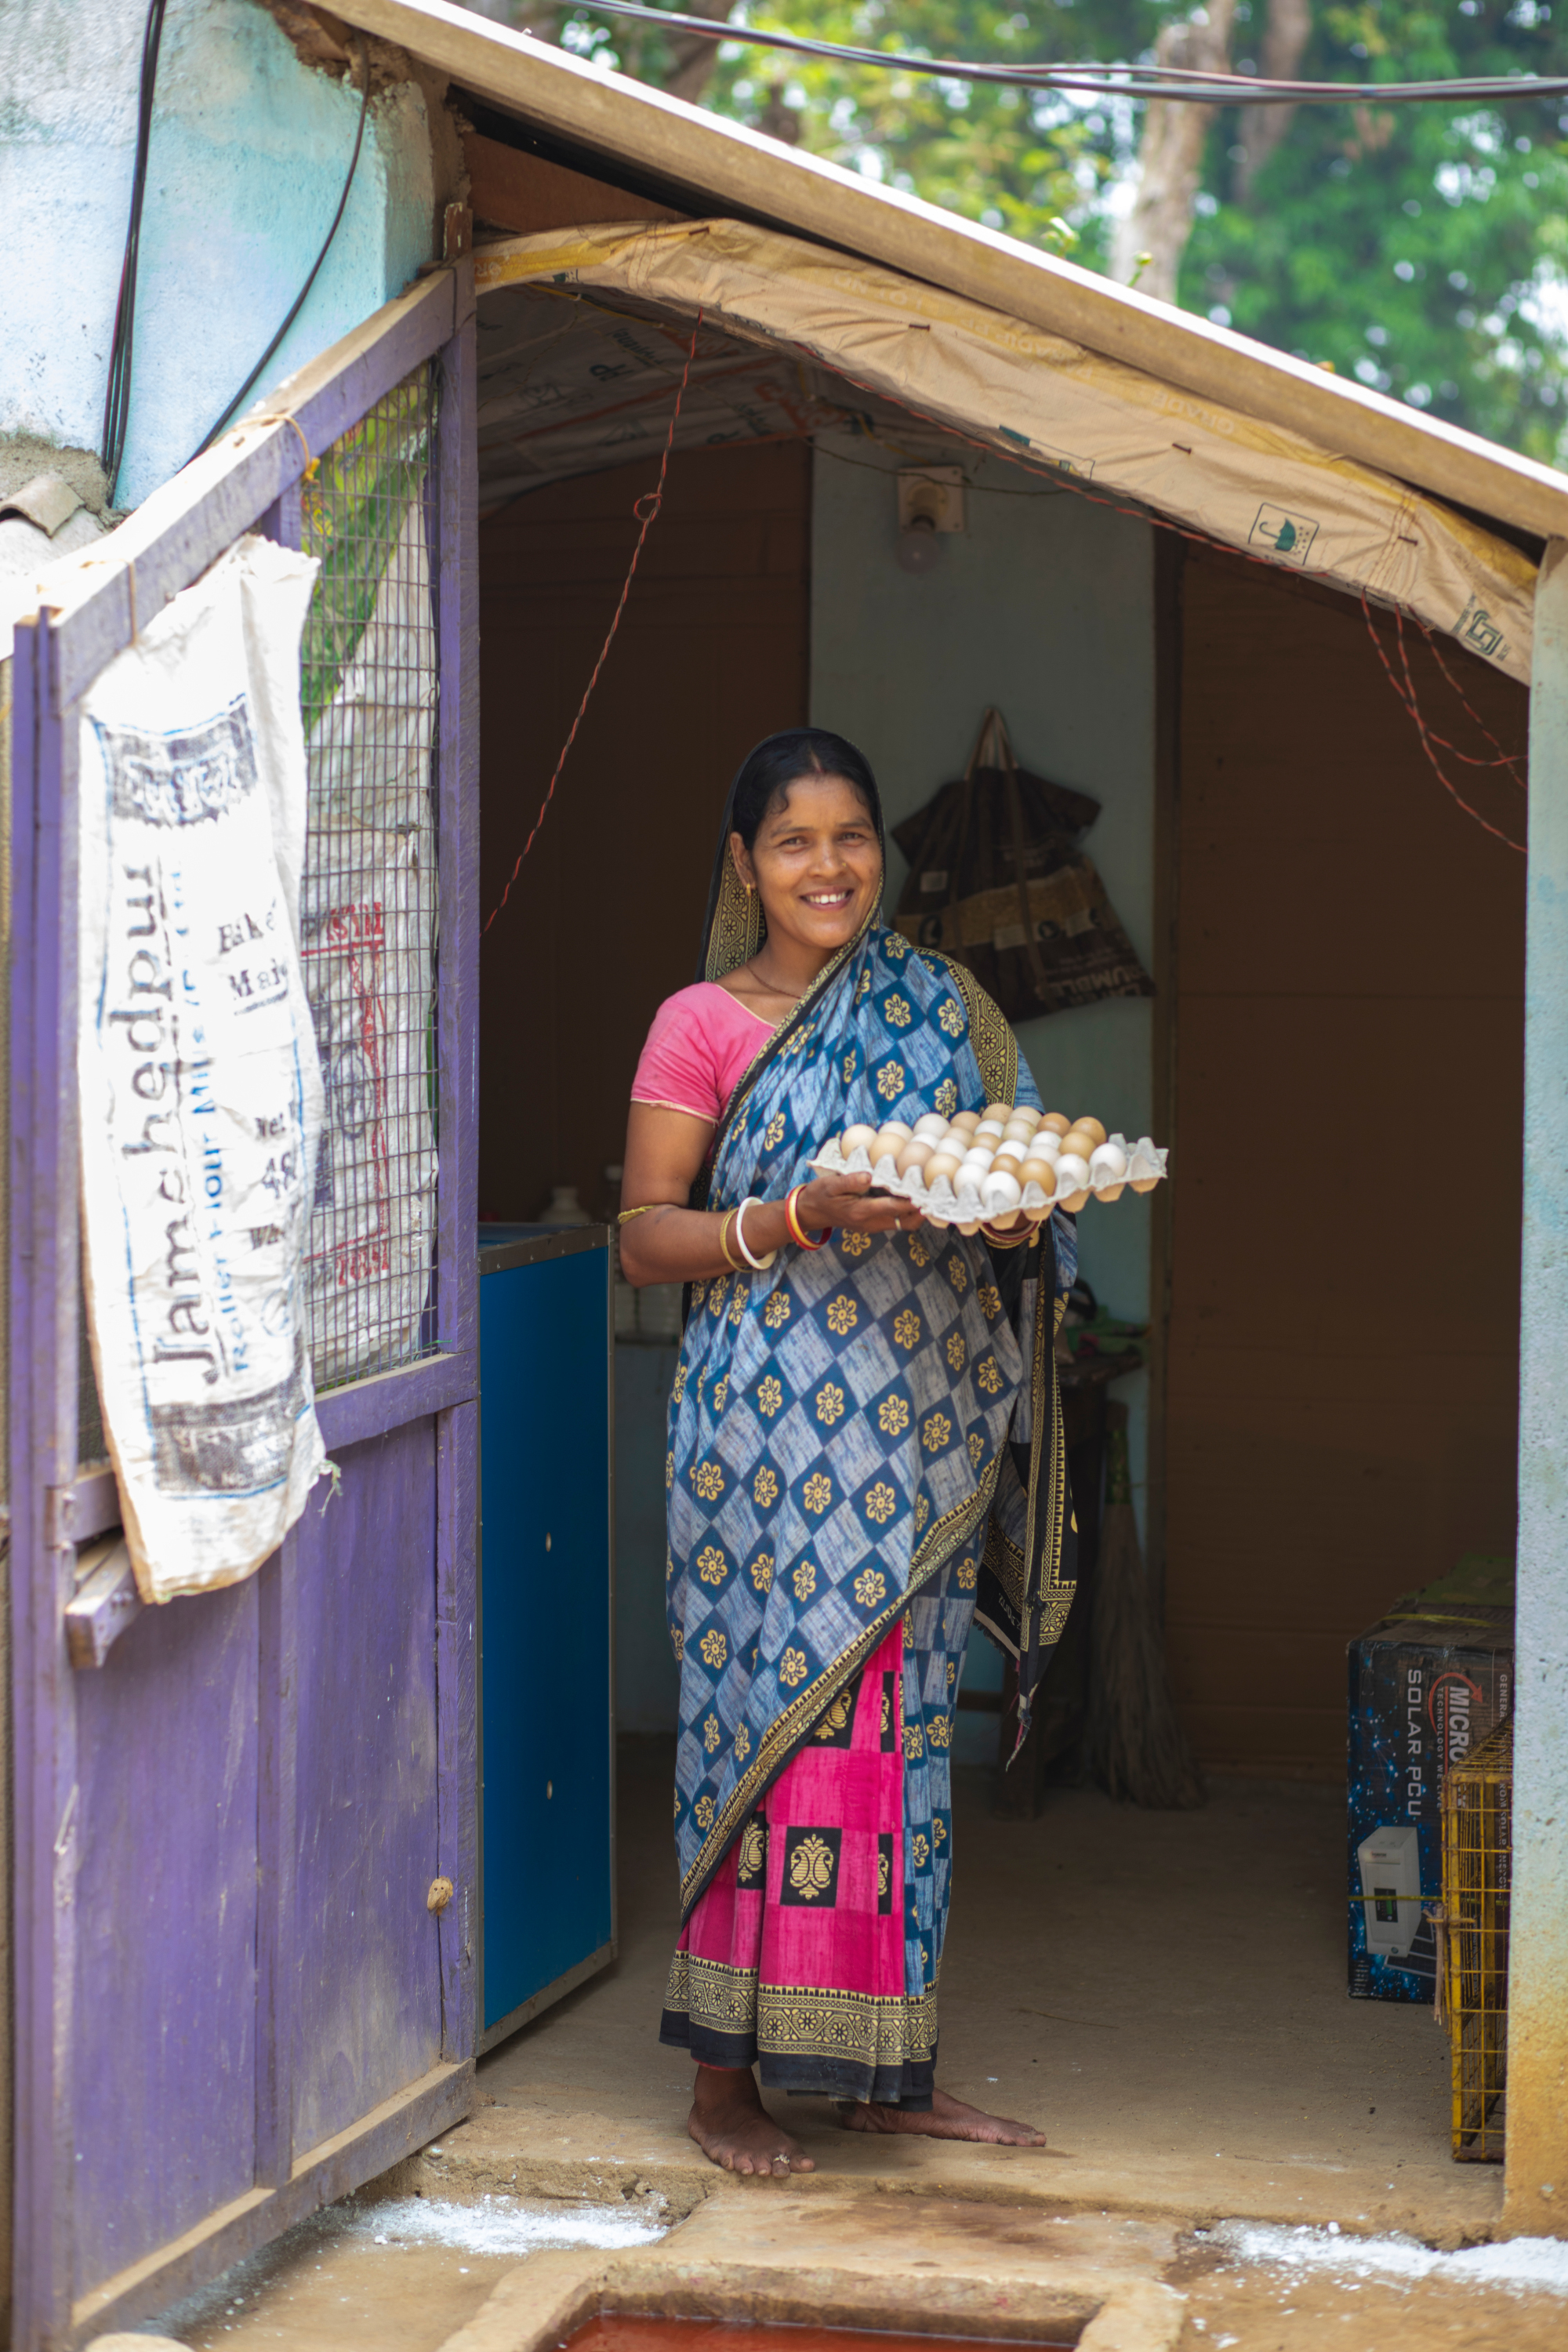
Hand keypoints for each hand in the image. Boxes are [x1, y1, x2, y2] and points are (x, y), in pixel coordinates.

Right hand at [798, 1171, 922, 1235]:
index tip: (927, 1192)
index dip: (911, 1201)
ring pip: (904, 1224)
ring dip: (916, 1212)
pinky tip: (912, 1197)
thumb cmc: (820, 1195)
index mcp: (860, 1211)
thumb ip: (850, 1181)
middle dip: (921, 1209)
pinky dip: (907, 1212)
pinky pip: (897, 1222)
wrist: (810, 1213)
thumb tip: (869, 1176)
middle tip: (935, 1193)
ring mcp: (873, 1226)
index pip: (893, 1207)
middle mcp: (870, 1222)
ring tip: (927, 1194)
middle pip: (905, 1221)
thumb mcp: (830, 1185)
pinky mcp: (873, 1225)